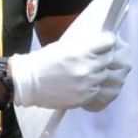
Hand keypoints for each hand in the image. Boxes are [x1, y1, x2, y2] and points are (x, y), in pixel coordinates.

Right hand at [10, 31, 131, 109]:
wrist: (27, 83)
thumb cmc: (43, 61)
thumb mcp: (64, 46)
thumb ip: (83, 45)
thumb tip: (100, 44)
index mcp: (80, 50)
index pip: (108, 41)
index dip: (108, 41)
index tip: (106, 42)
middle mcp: (86, 67)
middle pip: (109, 58)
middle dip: (105, 56)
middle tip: (98, 57)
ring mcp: (87, 83)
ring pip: (105, 75)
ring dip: (99, 72)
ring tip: (88, 71)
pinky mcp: (85, 97)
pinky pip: (97, 89)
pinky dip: (93, 86)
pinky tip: (83, 83)